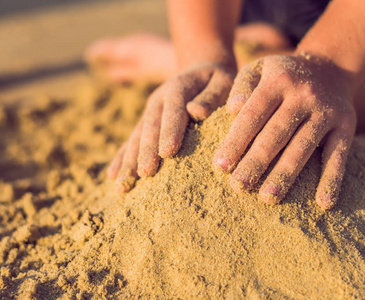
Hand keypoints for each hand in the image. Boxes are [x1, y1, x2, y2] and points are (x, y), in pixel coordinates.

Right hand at [108, 63, 234, 191]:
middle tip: (145, 173)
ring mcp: (149, 112)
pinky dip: (122, 158)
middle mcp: (158, 99)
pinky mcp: (146, 123)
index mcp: (178, 88)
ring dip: (129, 160)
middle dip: (147, 151)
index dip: (169, 131)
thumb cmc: (218, 81)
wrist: (200, 71)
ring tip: (124, 183)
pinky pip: (131, 141)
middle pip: (150, 127)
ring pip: (137, 137)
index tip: (167, 153)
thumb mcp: (222, 81)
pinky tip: (114, 177)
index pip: (173, 111)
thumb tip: (196, 111)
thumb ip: (211, 96)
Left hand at [213, 54, 355, 208]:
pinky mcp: (347, 126)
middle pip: (276, 133)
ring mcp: (327, 112)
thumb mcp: (259, 68)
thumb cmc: (283, 75)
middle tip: (238, 186)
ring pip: (304, 147)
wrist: (331, 67)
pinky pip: (339, 156)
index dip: (236, 141)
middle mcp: (303, 95)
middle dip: (256, 162)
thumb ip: (242, 86)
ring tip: (268, 198)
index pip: (253, 114)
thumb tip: (232, 110)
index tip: (221, 166)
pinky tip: (324, 203)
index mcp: (277, 81)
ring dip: (286, 174)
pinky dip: (332, 180)